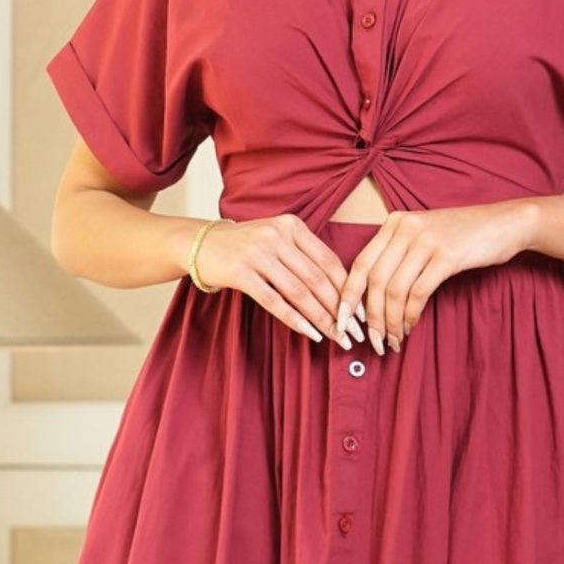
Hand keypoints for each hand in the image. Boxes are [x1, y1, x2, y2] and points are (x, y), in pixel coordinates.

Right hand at [185, 213, 348, 344]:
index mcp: (292, 226)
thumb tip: (342, 292)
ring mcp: (258, 253)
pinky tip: (311, 334)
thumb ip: (305, 256)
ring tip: (337, 337)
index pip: (329, 261)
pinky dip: (295, 319)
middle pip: (318, 278)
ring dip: (322, 318)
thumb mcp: (277, 239)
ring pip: (300, 292)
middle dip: (340, 310)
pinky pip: (274, 301)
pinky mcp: (240, 272)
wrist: (202, 244)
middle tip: (354, 333)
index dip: (348, 289)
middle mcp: (277, 235)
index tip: (361, 314)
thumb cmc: (246, 246)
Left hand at [335, 201, 537, 353]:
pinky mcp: (447, 255)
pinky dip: (411, 315)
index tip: (344, 321)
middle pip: (374, 280)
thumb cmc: (465, 236)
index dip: (349, 296)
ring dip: (391, 321)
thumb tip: (374, 298)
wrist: (506, 223)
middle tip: (374, 341)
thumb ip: (399, 255)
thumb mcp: (424, 236)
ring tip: (394, 340)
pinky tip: (411, 327)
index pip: (360, 263)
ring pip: (394, 290)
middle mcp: (405, 227)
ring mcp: (426, 240)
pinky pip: (418, 293)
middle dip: (370, 317)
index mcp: (395, 222)